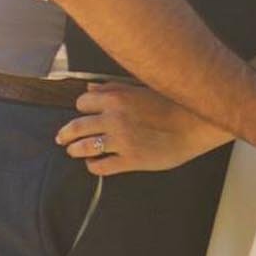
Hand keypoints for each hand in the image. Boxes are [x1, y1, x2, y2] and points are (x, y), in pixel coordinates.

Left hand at [54, 81, 230, 175]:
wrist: (195, 122)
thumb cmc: (171, 102)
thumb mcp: (139, 88)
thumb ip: (112, 89)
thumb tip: (89, 90)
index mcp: (116, 97)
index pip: (81, 103)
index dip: (81, 110)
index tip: (82, 114)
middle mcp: (113, 118)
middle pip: (77, 126)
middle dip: (66, 133)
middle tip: (61, 138)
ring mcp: (121, 141)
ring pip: (84, 148)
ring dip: (75, 150)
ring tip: (73, 151)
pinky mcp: (130, 160)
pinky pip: (102, 167)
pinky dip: (94, 167)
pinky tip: (94, 165)